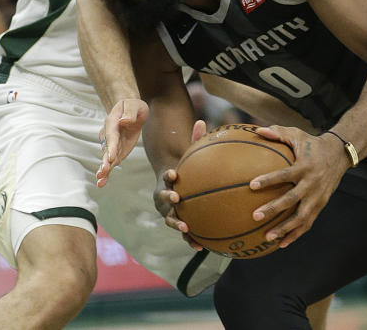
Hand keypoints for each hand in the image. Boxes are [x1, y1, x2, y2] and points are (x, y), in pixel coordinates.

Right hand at [96, 98, 149, 186]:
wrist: (128, 109)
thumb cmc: (132, 106)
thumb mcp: (134, 105)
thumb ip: (130, 113)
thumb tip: (125, 121)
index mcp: (113, 122)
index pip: (112, 135)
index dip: (111, 146)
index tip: (111, 157)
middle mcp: (109, 134)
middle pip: (107, 148)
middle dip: (105, 160)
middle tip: (103, 171)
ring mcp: (112, 143)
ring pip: (107, 157)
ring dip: (104, 168)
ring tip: (100, 180)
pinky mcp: (116, 150)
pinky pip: (111, 161)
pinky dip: (107, 171)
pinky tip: (102, 182)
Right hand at [154, 120, 205, 249]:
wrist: (176, 184)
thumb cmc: (186, 167)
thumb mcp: (190, 153)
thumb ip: (195, 139)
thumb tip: (201, 120)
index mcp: (167, 181)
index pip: (166, 178)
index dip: (169, 177)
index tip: (174, 175)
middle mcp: (164, 198)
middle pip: (164, 201)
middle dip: (169, 202)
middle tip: (177, 201)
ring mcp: (169, 211)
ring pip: (171, 219)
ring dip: (178, 224)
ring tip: (187, 229)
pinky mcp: (178, 221)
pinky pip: (183, 232)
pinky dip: (190, 239)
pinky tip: (201, 246)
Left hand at [248, 125, 350, 248]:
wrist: (339, 155)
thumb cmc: (312, 144)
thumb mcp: (297, 134)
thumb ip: (278, 132)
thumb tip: (257, 130)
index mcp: (305, 166)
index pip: (285, 174)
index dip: (269, 180)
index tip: (252, 185)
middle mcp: (312, 183)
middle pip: (292, 200)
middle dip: (274, 209)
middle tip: (255, 216)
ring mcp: (318, 197)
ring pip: (301, 217)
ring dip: (285, 228)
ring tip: (267, 237)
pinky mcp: (320, 205)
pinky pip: (308, 223)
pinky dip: (295, 234)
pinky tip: (281, 244)